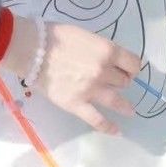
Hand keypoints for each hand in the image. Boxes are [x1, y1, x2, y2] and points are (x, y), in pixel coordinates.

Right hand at [2, 20, 140, 135]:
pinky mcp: (77, 104)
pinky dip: (108, 127)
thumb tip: (109, 61)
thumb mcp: (86, 35)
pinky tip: (116, 131)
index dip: (132, 67)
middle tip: (114, 81)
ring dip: (124, 106)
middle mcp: (104, 71)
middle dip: (120, 80)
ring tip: (129, 111)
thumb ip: (101, 49)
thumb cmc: (57, 36)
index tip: (128, 69)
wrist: (32, 49)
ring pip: (116, 100)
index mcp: (107, 51)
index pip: (133, 63)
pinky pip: (97, 120)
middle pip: (123, 81)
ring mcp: (91, 90)